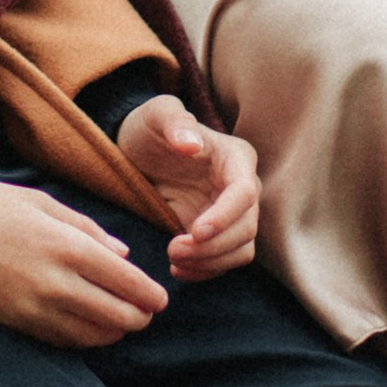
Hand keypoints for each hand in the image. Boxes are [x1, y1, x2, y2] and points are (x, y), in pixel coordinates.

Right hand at [0, 167, 167, 347]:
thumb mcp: (42, 202)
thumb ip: (87, 229)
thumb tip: (122, 255)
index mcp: (66, 246)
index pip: (127, 283)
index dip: (150, 296)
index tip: (160, 299)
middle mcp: (54, 283)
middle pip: (117, 316)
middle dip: (139, 317)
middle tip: (147, 313)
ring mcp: (32, 308)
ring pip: (92, 335)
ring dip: (115, 332)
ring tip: (123, 322)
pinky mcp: (13, 321)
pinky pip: (61, 340)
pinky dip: (84, 339)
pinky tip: (90, 329)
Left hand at [118, 94, 259, 279]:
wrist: (138, 151)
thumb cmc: (150, 128)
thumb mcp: (156, 114)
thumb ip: (174, 121)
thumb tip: (192, 144)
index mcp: (235, 157)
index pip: (245, 193)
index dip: (225, 216)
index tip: (194, 231)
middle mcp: (242, 188)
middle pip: (247, 227)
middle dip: (213, 246)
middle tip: (173, 250)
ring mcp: (231, 214)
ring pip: (242, 249)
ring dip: (211, 262)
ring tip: (174, 261)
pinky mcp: (218, 235)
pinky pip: (225, 261)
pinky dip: (206, 271)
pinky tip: (180, 269)